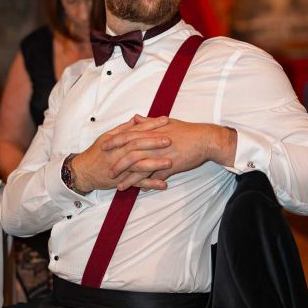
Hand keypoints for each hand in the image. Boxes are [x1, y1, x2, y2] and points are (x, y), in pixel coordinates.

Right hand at [71, 116, 172, 192]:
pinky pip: (137, 183)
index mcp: (118, 139)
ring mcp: (120, 167)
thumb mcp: (108, 136)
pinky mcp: (121, 180)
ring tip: (169, 162)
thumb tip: (137, 118)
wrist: (83, 171)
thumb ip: (124, 128)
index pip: (136, 129)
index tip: (165, 120)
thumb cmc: (96, 153)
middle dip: (154, 142)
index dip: (151, 124)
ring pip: (138, 164)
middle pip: (138, 145)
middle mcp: (119, 152)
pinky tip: (163, 184)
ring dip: (155, 164)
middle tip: (170, 139)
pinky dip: (150, 184)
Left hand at [101, 116, 236, 190]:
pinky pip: (154, 176)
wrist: (204, 140)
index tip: (103, 145)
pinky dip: (145, 183)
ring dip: (128, 176)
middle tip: (106, 169)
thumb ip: (149, 122)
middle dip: (117, 161)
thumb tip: (136, 118)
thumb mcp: (167, 123)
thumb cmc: (187, 131)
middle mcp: (155, 142)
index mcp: (152, 131)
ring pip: (140, 166)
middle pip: (131, 152)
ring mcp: (162, 154)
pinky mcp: (170, 166)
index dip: (115, 140)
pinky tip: (137, 189)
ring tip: (117, 184)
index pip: (129, 135)